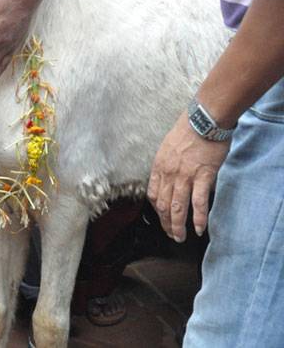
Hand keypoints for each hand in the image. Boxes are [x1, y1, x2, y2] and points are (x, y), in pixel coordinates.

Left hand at [147, 113, 228, 242]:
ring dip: (178, 226)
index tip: (161, 218)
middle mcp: (168, 173)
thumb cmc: (188, 130)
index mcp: (159, 166)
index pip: (152, 194)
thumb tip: (169, 176)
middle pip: (163, 205)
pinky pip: (198, 202)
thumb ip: (167, 163)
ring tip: (181, 237)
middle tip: (171, 234)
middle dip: (165, 223)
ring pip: (177, 207)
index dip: (156, 210)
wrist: (203, 120)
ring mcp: (185, 176)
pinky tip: (199, 228)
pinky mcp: (203, 177)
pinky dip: (198, 218)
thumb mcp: (168, 147)